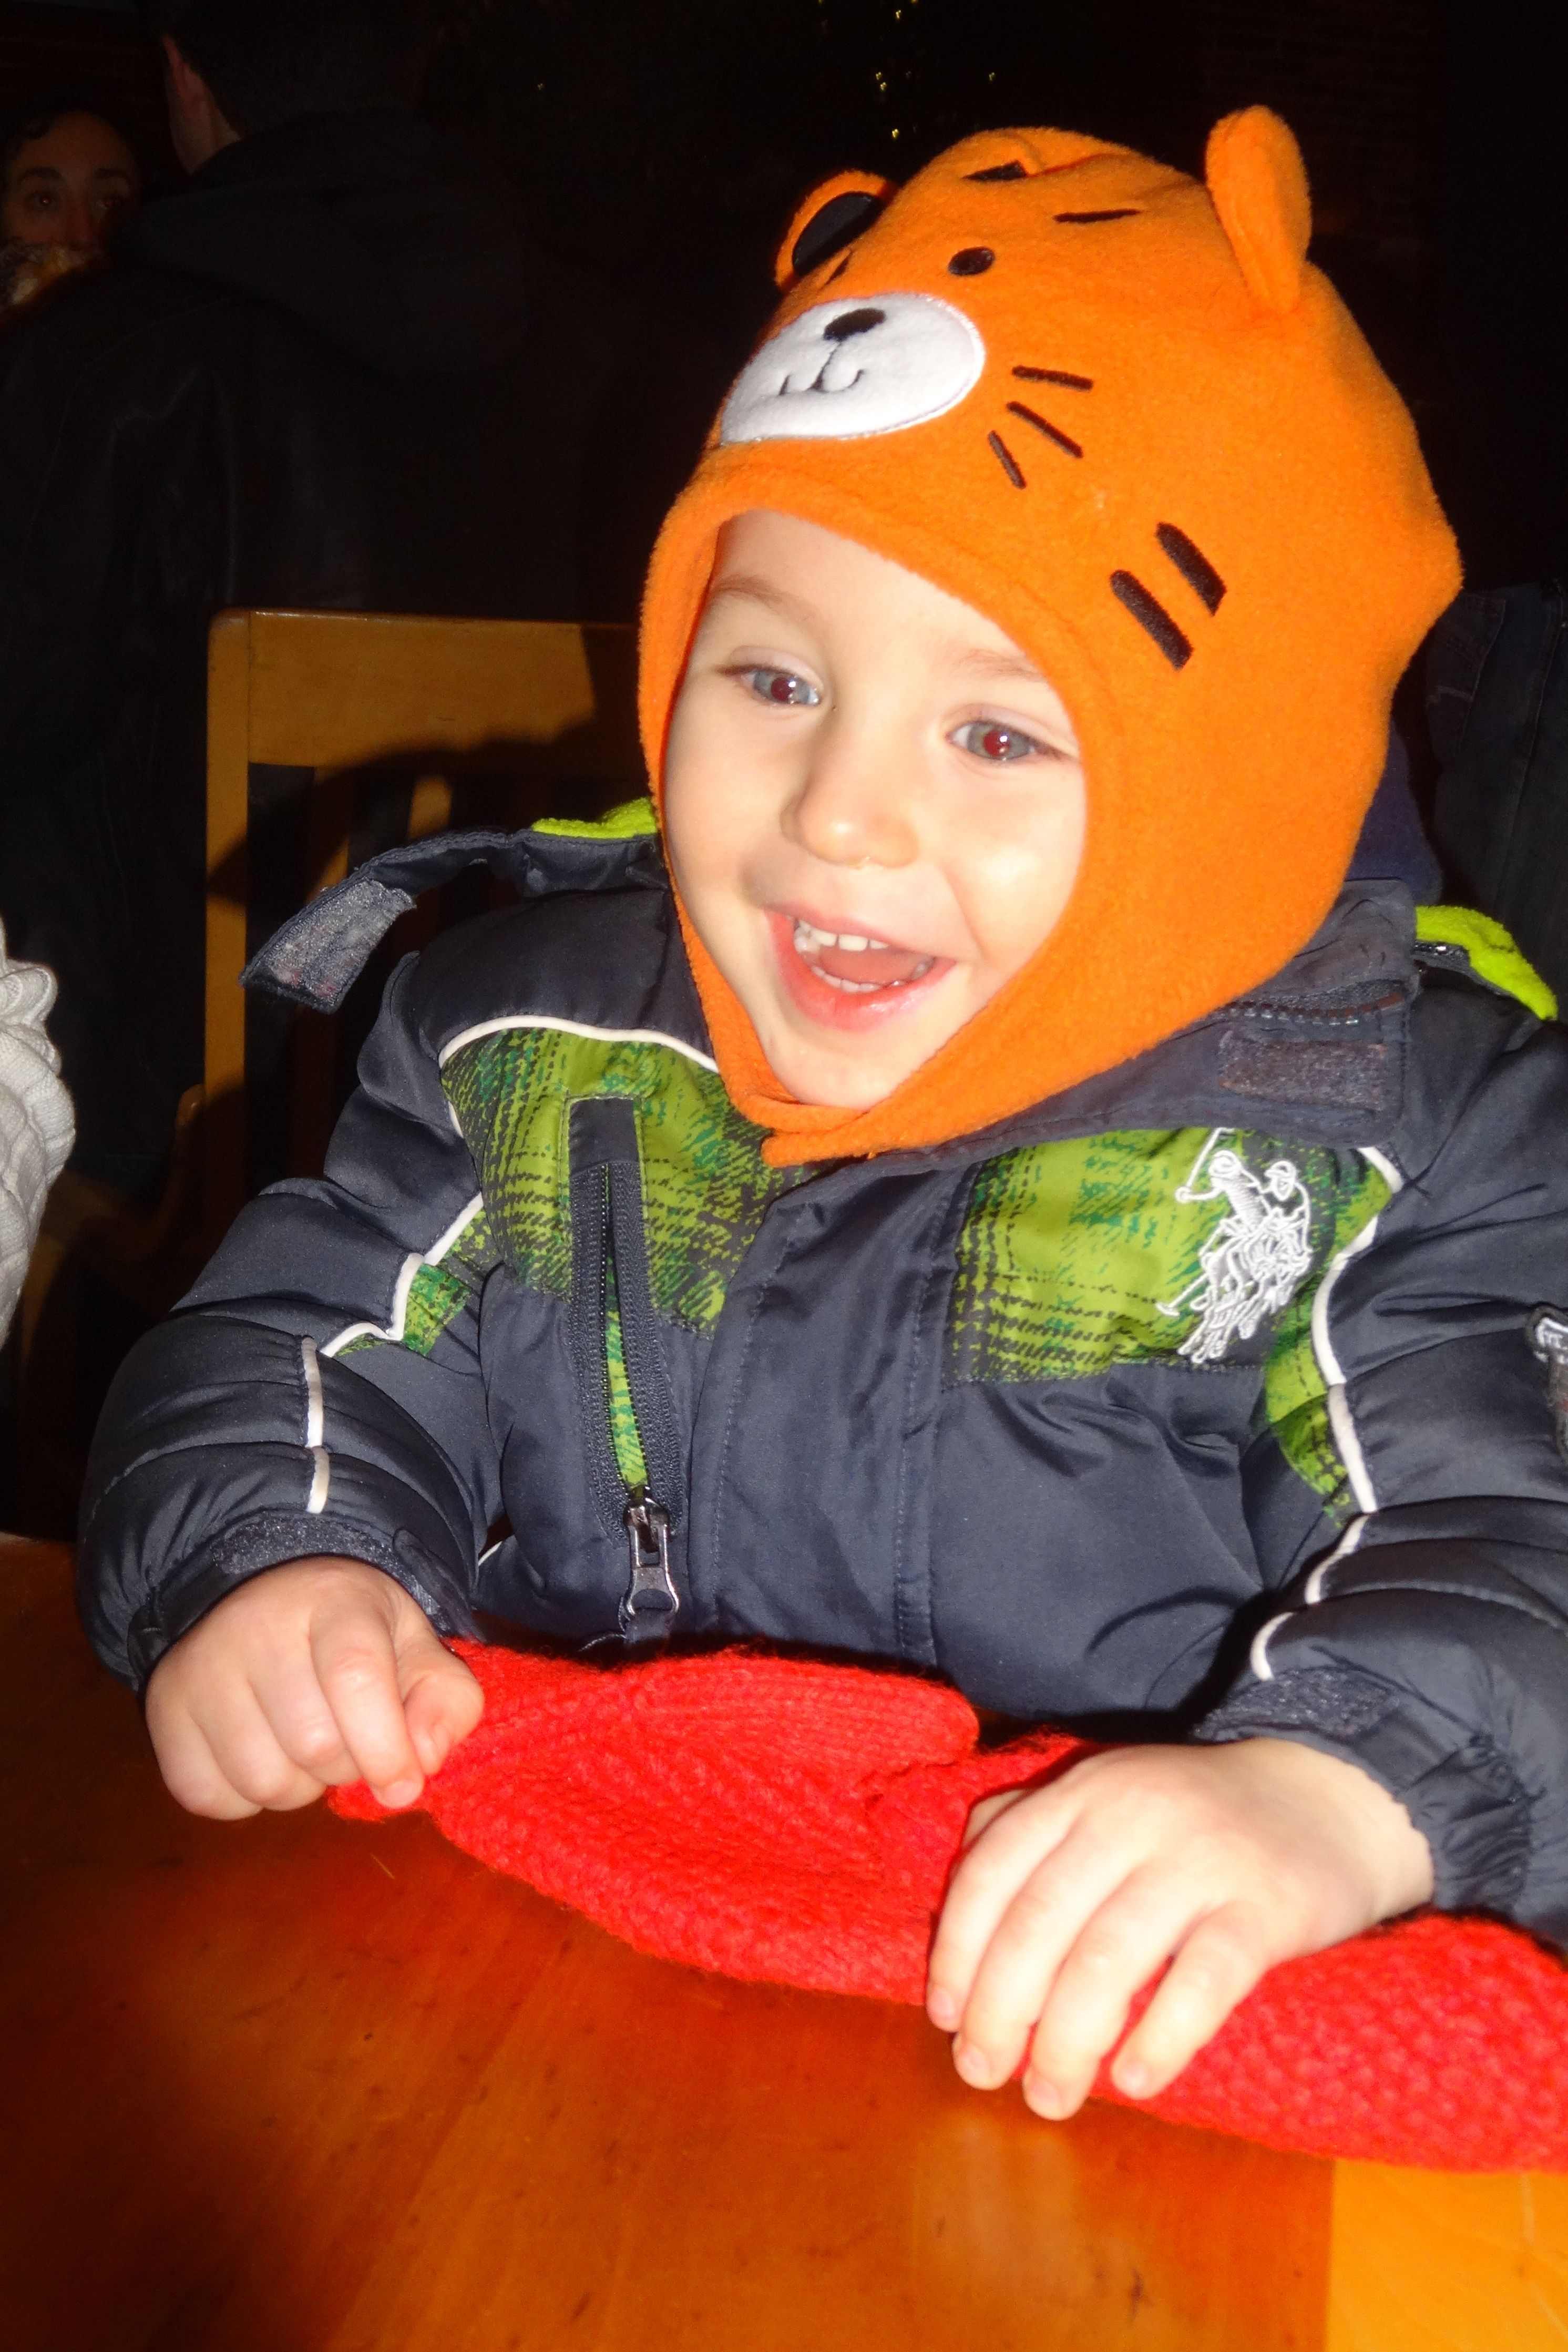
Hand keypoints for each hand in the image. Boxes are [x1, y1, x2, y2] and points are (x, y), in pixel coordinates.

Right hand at [145, 1556, 482, 1821]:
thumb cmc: (356, 1637)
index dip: (385, 1747)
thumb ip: (445, 1701)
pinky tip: (262, 1753)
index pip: (354, 1676)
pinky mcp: (163, 1709)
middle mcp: (255, 1623)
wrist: (267, 1602)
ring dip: (299, 1787)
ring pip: (262, 1780)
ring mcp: (200, 1665)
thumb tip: (423, 1761)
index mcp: (333, 1598)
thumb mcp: (416, 1650)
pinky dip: (245, 1798)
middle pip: (313, 1742)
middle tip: (350, 1742)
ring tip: (305, 1746)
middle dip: (347, 1765)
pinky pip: (209, 1797)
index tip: (403, 1786)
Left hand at [926, 1737, 1432, 2119]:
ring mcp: (1200, 1859)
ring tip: (1050, 2097)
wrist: (1330, 1795)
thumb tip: (960, 1899)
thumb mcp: (1108, 1794)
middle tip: (985, 2075)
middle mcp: (1130, 1816)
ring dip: (1066, 2042)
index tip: (946, 2018)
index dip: (958, 1951)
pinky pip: (1203, 1980)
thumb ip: (1032, 1826)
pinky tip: (1134, 2081)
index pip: (992, 1872)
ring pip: (1108, 1959)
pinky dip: (1161, 2037)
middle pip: (1039, 1923)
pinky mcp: (1266, 1906)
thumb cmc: (1199, 1815)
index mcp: (1082, 1792)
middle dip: (1000, 2011)